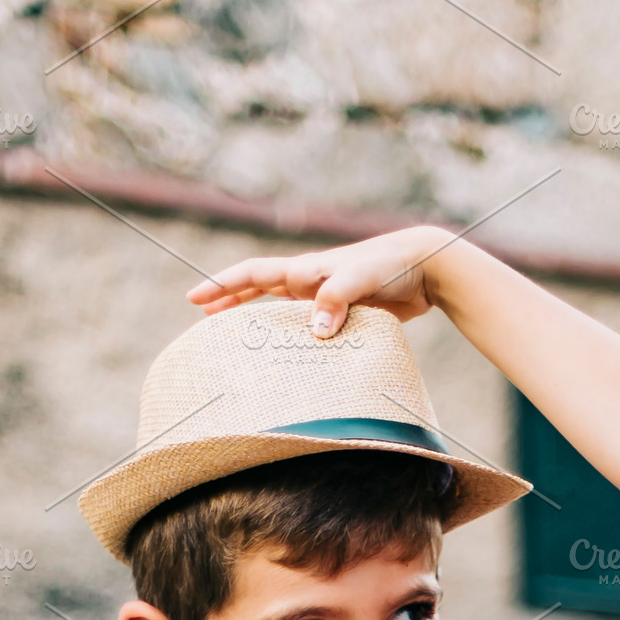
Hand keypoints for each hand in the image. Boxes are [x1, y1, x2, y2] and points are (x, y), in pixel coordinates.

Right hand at [187, 228, 454, 331]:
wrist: (426, 265)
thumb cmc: (391, 265)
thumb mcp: (361, 278)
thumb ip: (335, 300)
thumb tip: (314, 330)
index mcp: (305, 270)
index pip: (253, 274)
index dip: (222, 286)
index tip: (194, 299)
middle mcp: (310, 281)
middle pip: (259, 290)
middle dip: (230, 301)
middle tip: (202, 318)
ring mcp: (326, 297)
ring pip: (280, 308)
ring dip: (258, 319)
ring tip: (237, 336)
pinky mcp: (344, 312)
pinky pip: (309, 326)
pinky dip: (294, 337)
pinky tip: (290, 353)